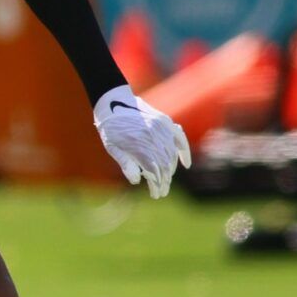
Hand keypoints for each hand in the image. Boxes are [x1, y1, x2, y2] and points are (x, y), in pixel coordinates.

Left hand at [93, 85, 190, 199]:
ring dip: (171, 170)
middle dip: (165, 181)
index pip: (154, 171)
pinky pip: (180, 138)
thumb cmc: (110, 129)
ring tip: (166, 180)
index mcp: (139, 146)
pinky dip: (184, 151)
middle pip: (165, 165)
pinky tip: (186, 164)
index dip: (157, 185)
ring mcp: (161, 129)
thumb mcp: (112, 148)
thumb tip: (136, 181)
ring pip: (172, 155)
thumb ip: (125, 164)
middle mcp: (153, 137)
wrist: (113, 101)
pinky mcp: (166, 122)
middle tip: (162, 192)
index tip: (156, 195)